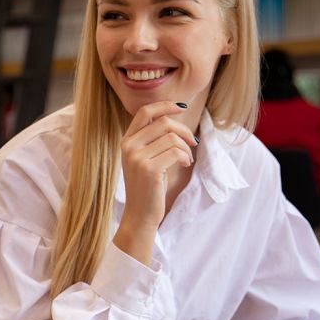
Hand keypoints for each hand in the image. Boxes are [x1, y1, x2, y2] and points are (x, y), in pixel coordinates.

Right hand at [112, 100, 196, 266]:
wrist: (140, 214)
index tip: (181, 107)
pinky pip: (176, 152)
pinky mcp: (149, 169)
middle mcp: (128, 146)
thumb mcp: (145, 158)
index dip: (165, 105)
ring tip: (186, 158)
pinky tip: (184, 165)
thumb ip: (153, 138)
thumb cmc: (147, 186)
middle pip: (164, 122)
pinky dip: (185, 157)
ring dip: (186, 147)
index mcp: (127, 140)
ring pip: (172, 138)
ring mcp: (137, 157)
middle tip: (192, 142)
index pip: (145, 111)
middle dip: (184, 130)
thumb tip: (174, 117)